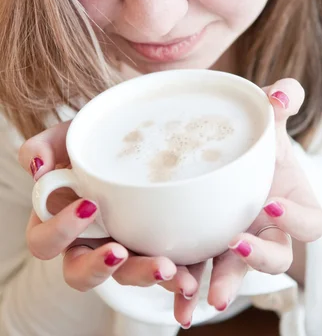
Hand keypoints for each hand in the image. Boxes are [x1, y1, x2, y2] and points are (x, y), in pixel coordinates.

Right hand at [19, 123, 200, 327]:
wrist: (132, 136)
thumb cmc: (94, 141)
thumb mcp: (68, 137)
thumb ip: (45, 146)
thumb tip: (38, 167)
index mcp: (58, 221)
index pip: (45, 241)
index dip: (60, 232)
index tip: (88, 205)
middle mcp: (86, 243)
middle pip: (81, 273)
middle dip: (99, 267)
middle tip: (120, 252)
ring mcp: (121, 248)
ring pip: (124, 277)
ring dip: (142, 276)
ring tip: (167, 268)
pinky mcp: (152, 248)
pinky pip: (160, 269)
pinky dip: (177, 276)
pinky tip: (191, 275)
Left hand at [170, 79, 321, 325]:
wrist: (226, 154)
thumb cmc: (256, 141)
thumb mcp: (267, 122)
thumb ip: (279, 105)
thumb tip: (284, 91)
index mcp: (291, 204)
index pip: (311, 223)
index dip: (298, 219)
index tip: (273, 201)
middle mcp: (268, 231)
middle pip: (276, 257)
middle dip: (259, 258)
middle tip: (237, 245)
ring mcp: (238, 244)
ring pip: (237, 272)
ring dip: (222, 283)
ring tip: (200, 295)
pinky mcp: (208, 249)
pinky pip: (202, 274)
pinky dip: (188, 289)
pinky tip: (172, 296)